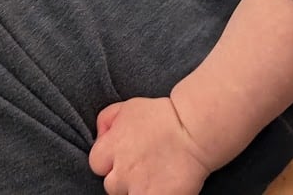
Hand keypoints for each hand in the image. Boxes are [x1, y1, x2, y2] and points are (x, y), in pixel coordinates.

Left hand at [88, 97, 212, 194]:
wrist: (196, 129)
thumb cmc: (166, 115)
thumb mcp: (130, 107)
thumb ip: (108, 120)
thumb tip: (100, 136)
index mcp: (112, 147)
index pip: (96, 164)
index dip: (110, 161)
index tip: (124, 158)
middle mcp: (121, 170)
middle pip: (111, 185)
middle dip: (124, 179)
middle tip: (143, 169)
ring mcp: (138, 188)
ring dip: (139, 190)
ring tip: (155, 178)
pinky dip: (155, 194)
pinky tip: (164, 187)